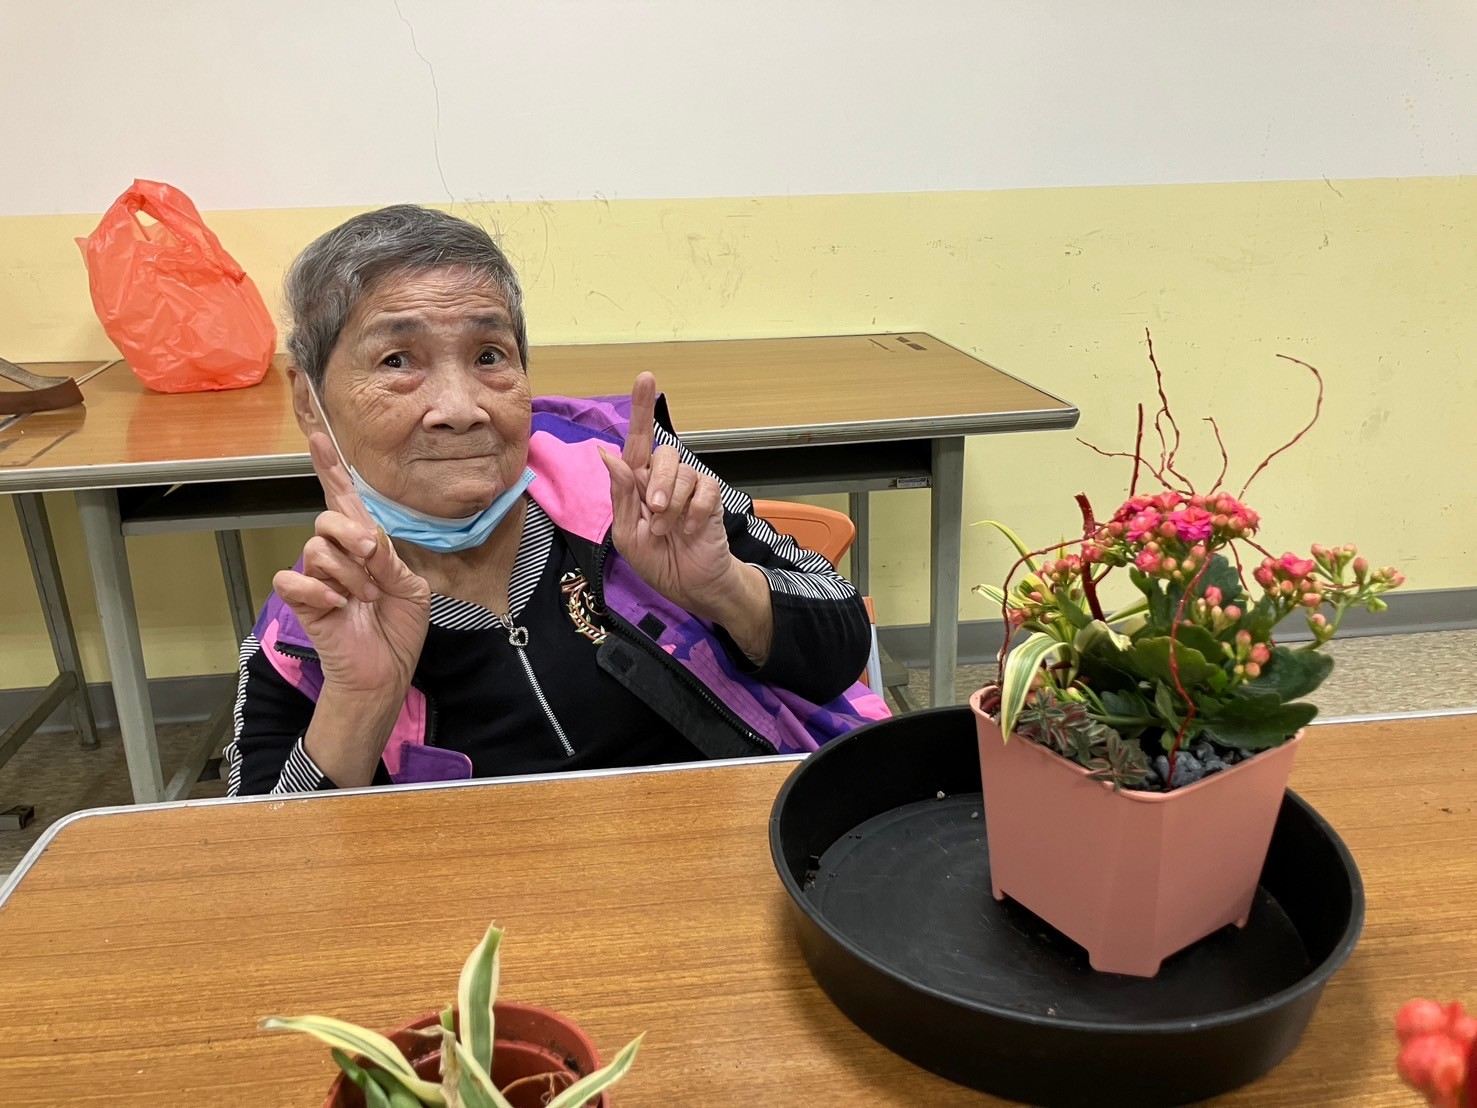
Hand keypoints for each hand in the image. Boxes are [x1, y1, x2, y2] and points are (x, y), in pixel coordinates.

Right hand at [272, 433, 430, 702]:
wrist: (386, 669)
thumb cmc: (399, 626)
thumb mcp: (412, 587)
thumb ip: (391, 558)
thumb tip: (367, 540)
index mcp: (365, 543)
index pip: (342, 496)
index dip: (329, 465)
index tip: (319, 433)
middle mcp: (337, 553)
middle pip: (327, 518)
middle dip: (353, 535)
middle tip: (373, 560)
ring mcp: (316, 576)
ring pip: (317, 549)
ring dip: (350, 576)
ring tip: (364, 599)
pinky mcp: (301, 600)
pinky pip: (293, 579)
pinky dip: (320, 592)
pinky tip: (338, 607)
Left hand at [600, 373, 772, 661]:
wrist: (692, 586)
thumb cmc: (658, 561)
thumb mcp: (627, 534)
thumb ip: (621, 493)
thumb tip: (608, 454)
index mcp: (639, 485)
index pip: (637, 441)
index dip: (640, 408)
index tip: (645, 377)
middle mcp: (664, 479)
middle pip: (661, 455)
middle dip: (657, 485)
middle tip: (655, 516)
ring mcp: (690, 488)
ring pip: (682, 473)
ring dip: (672, 506)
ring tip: (669, 530)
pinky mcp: (712, 499)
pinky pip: (704, 490)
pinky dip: (694, 513)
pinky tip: (692, 530)